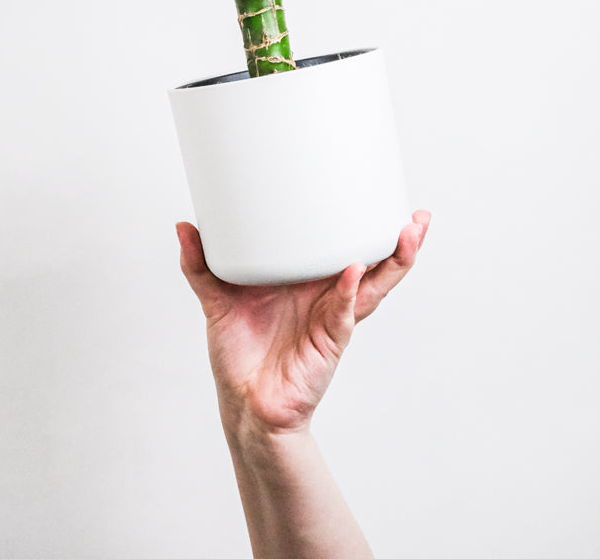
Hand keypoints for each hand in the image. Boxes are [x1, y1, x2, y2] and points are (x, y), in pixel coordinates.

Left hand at [177, 211, 430, 436]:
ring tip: (406, 234)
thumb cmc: (238, 352)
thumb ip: (200, 263)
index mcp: (308, 280)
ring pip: (373, 286)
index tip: (382, 196)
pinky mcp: (328, 342)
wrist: (243, 403)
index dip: (366, 225)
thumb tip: (184, 225)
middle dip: (399, 242)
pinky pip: (343, 312)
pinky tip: (355, 271)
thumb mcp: (217, 297)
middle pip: (375, 264)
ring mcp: (332, 317)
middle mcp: (327, 295)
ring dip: (393, 261)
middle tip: (416, 217)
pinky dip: (350, 291)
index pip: (344, 246)